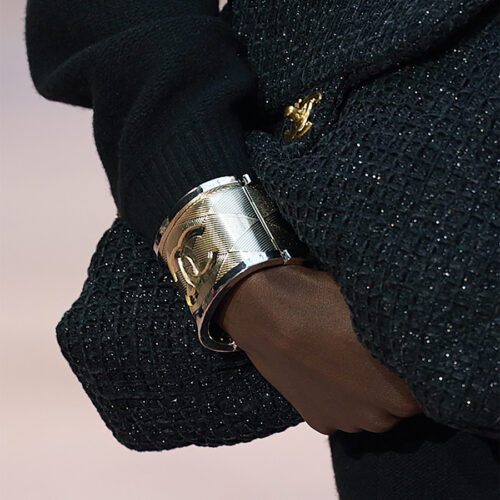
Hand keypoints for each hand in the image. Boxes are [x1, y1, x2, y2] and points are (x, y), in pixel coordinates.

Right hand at [214, 264, 420, 433]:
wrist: (265, 311)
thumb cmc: (322, 302)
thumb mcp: (372, 309)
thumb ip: (399, 334)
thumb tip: (412, 337)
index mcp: (399, 385)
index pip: (428, 388)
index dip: (415, 368)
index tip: (402, 349)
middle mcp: (378, 413)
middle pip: (399, 405)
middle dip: (392, 384)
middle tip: (372, 353)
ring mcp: (347, 421)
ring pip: (371, 414)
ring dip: (366, 396)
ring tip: (345, 363)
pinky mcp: (320, 421)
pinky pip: (342, 416)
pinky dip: (339, 401)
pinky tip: (324, 373)